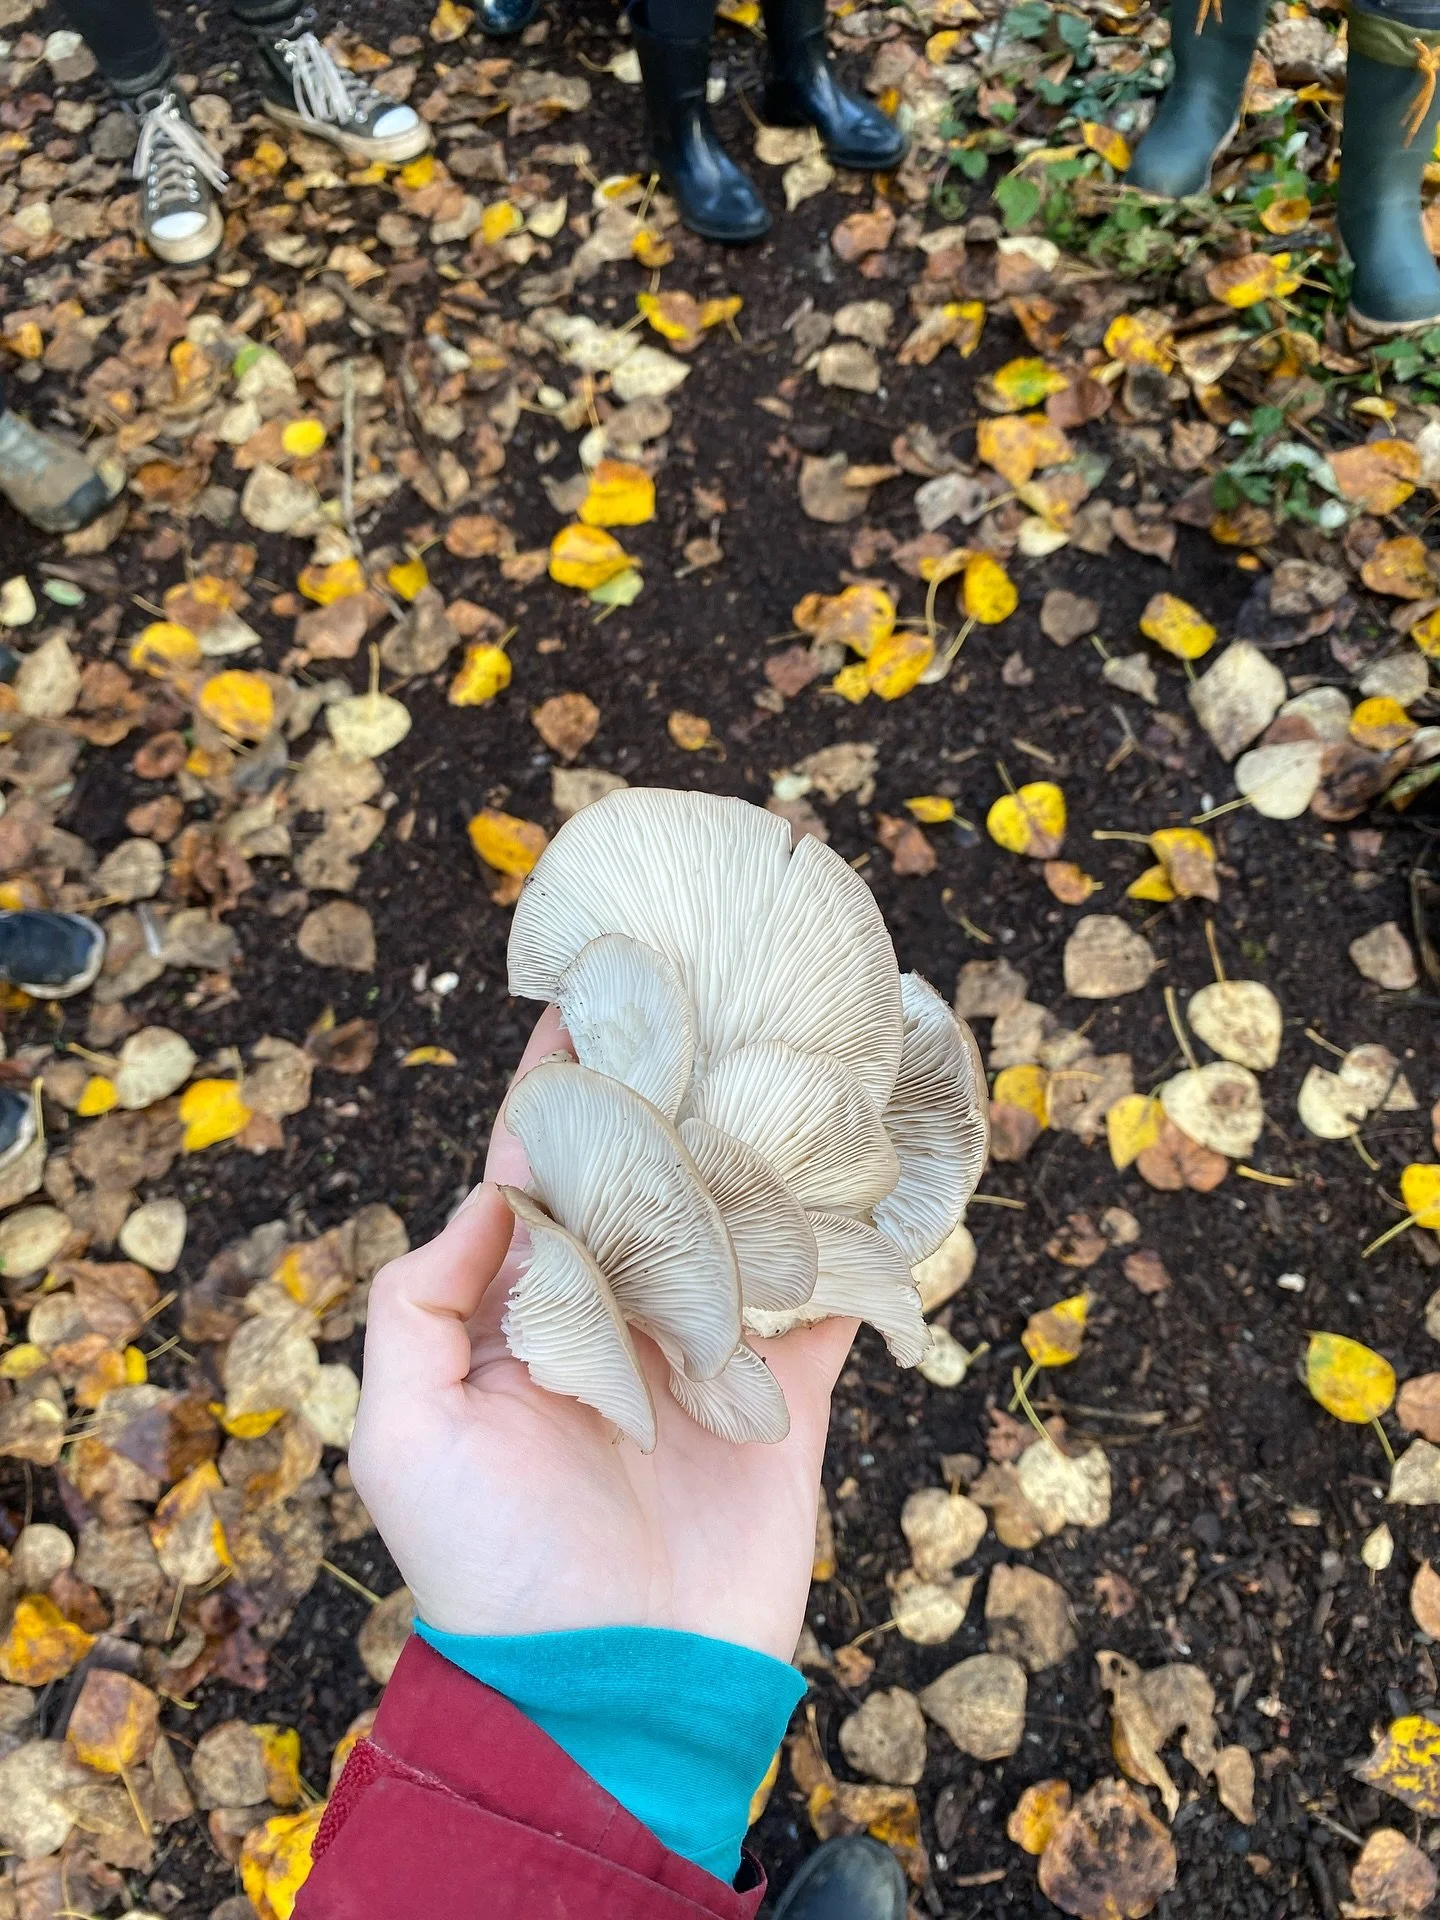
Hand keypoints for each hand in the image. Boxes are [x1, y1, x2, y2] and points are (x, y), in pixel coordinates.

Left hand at [349, 1006, 855, 1661]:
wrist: (613, 1695)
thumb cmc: (492, 1571)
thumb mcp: (407, 1438)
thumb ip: (423, 1304)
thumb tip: (492, 1192)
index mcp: (530, 1310)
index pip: (545, 1169)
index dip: (564, 1084)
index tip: (591, 992)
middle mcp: (618, 1315)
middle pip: (655, 1175)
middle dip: (680, 1091)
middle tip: (718, 994)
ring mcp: (705, 1353)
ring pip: (743, 1221)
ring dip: (770, 1148)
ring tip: (805, 1056)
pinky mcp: (782, 1399)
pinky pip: (826, 1305)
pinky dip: (857, 1248)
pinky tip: (885, 1178)